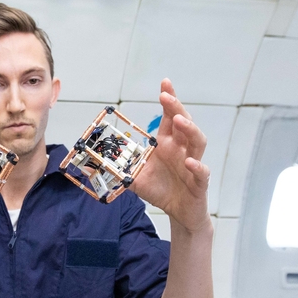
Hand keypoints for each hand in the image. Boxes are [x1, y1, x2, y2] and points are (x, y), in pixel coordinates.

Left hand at [128, 79, 210, 234]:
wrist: (180, 214)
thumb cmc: (162, 191)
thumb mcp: (137, 180)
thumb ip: (120, 170)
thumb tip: (95, 165)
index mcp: (168, 145)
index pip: (170, 117)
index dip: (169, 99)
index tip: (164, 83)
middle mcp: (182, 150)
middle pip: (185, 123)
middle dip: (176, 108)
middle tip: (166, 96)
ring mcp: (193, 164)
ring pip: (198, 142)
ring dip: (190, 129)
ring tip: (179, 121)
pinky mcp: (200, 183)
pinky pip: (202, 172)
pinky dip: (197, 166)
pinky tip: (189, 162)